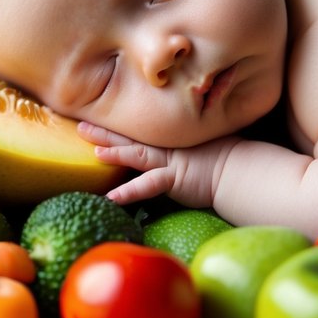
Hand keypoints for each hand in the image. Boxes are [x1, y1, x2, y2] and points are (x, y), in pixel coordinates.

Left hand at [78, 121, 238, 207]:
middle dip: (104, 130)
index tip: (96, 117)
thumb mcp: (202, 139)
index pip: (138, 130)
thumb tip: (181, 135)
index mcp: (169, 137)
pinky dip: (129, 192)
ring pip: (135, 153)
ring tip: (93, 151)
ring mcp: (168, 161)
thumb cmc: (226, 154)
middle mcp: (166, 146)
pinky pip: (147, 185)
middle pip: (130, 136)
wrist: (238, 168)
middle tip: (79, 124)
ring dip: (113, 151)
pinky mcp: (173, 178)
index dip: (117, 125)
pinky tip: (111, 199)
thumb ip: (187, 137)